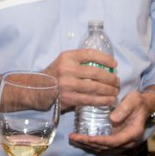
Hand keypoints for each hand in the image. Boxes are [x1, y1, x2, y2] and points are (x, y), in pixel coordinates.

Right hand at [0, 50, 118, 112]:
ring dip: (109, 91)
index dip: (106, 59)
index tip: (114, 64)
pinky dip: (102, 101)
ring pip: (95, 87)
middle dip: (111, 78)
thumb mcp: (64, 61)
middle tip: (117, 82)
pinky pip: (90, 100)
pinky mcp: (68, 98)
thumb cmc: (54, 74)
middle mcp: (67, 69)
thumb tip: (104, 65)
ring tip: (115, 92)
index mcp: (68, 56)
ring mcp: (67, 84)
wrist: (37, 89)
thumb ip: (80, 61)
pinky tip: (109, 101)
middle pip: (96, 73)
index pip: (91, 54)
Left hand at [69, 89, 154, 153]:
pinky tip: (80, 138)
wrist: (143, 106)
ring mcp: (121, 142)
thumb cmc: (138, 102)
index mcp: (133, 133)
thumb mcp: (133, 101)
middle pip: (106, 147)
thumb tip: (112, 120)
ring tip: (73, 138)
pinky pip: (102, 145)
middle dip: (89, 143)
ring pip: (103, 148)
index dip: (101, 141)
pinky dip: (90, 143)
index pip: (115, 141)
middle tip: (74, 137)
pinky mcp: (115, 140)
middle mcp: (127, 141)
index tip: (88, 138)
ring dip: (87, 144)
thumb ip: (124, 109)